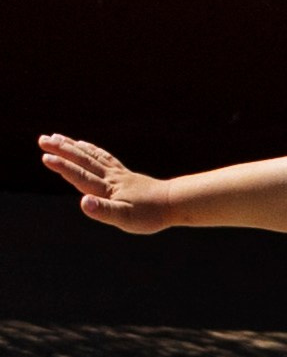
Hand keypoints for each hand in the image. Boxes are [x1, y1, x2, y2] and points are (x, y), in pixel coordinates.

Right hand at [40, 133, 182, 232]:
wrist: (174, 203)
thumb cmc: (149, 215)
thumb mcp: (125, 219)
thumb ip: (103, 211)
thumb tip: (83, 202)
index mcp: (106, 189)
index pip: (80, 175)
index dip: (63, 166)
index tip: (45, 156)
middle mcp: (109, 178)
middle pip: (82, 160)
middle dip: (61, 150)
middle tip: (42, 139)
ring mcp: (117, 174)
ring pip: (91, 156)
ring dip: (72, 147)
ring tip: (56, 137)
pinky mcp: (124, 174)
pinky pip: (103, 158)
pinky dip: (90, 150)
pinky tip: (83, 145)